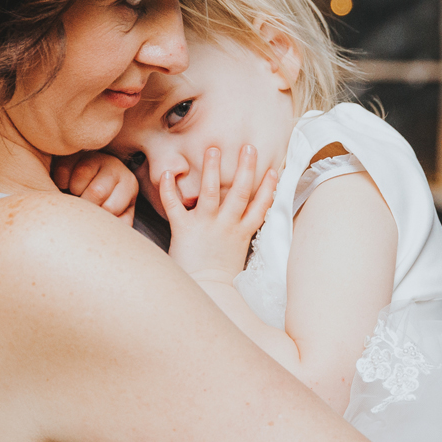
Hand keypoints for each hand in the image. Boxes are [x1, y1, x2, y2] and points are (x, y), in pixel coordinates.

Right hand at [52, 151, 138, 224]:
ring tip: (76, 194)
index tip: (97, 214)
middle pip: (96, 192)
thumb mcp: (119, 213)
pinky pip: (62, 172)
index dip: (99, 215)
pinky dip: (60, 183)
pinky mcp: (73, 153)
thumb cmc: (105, 203)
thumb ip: (121, 222)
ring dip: (72, 193)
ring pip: (78, 182)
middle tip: (84, 205)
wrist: (86, 181)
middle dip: (85, 204)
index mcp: (129, 184)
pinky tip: (67, 183)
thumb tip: (116, 229)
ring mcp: (94, 156)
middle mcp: (115, 166)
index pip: (111, 207)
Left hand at [161, 145, 277, 283]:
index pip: (260, 207)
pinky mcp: (184, 229)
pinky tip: (168, 172)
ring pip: (211, 192)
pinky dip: (169, 189)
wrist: (205, 294)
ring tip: (213, 149)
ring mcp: (206, 226)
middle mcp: (227, 226)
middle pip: (240, 192)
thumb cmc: (219, 280)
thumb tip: (240, 227)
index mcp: (242, 233)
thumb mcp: (236, 256)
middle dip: (246, 168)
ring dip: (213, 169)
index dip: (268, 188)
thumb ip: (238, 238)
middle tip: (248, 147)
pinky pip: (175, 205)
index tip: (272, 170)